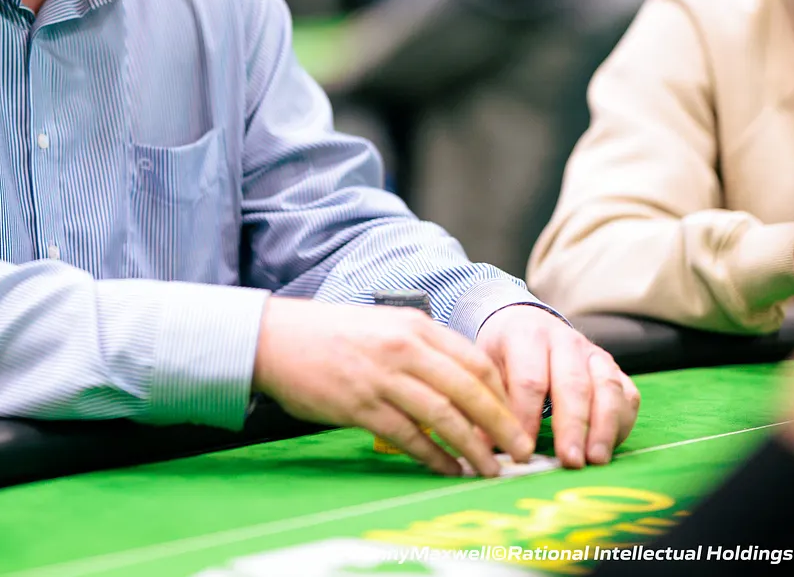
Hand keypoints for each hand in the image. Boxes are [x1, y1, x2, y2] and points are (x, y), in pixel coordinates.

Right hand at [252, 297, 531, 476]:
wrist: (273, 338)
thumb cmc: (327, 334)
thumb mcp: (381, 324)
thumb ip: (419, 347)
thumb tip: (458, 382)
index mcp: (414, 325)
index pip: (475, 360)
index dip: (502, 393)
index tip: (514, 417)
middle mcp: (404, 349)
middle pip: (470, 391)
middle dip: (501, 426)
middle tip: (521, 451)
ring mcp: (382, 378)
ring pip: (445, 417)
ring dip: (473, 448)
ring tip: (489, 469)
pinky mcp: (360, 406)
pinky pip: (409, 437)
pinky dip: (434, 457)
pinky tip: (448, 469)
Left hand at [474, 304, 638, 469]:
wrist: (526, 320)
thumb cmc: (504, 352)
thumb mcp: (487, 366)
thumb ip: (488, 402)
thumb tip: (480, 447)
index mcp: (527, 336)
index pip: (530, 380)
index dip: (527, 418)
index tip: (522, 452)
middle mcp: (565, 340)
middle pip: (573, 384)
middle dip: (572, 426)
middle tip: (569, 461)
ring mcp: (594, 353)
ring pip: (607, 387)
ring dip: (604, 427)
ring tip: (595, 460)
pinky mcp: (614, 367)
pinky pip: (628, 394)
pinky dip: (622, 423)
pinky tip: (609, 448)